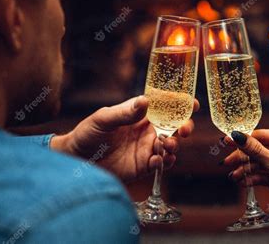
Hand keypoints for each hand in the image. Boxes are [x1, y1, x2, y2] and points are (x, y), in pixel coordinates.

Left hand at [51, 96, 198, 182]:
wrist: (76, 161)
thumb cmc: (87, 134)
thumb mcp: (103, 119)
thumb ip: (124, 112)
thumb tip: (145, 101)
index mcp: (140, 115)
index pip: (165, 107)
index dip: (181, 105)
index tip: (193, 103)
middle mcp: (147, 131)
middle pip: (174, 127)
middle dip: (184, 127)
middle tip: (184, 130)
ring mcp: (146, 148)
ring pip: (171, 146)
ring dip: (174, 146)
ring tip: (167, 146)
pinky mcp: (143, 166)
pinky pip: (160, 164)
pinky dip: (163, 162)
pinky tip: (155, 161)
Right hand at [222, 130, 268, 242]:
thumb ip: (254, 150)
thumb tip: (237, 135)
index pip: (261, 135)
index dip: (243, 139)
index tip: (226, 140)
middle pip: (256, 148)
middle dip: (242, 157)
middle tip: (226, 161)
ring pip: (255, 161)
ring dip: (244, 169)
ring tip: (233, 176)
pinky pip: (258, 172)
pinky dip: (249, 177)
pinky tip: (241, 181)